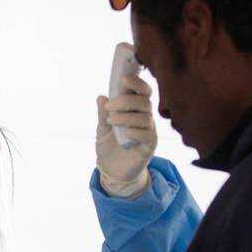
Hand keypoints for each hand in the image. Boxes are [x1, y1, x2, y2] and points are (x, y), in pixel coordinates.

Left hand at [96, 73, 156, 198]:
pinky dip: (136, 131)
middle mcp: (144, 118)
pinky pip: (148, 134)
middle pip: (144, 101)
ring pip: (145, 117)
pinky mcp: (150, 146)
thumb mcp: (102, 130)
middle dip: (126, 100)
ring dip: (126, 116)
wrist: (113, 172)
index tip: (123, 79)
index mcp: (134, 110)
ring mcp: (148, 131)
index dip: (136, 83)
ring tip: (111, 121)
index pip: (141, 91)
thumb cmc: (110, 148)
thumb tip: (101, 97)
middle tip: (110, 107)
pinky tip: (126, 133)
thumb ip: (102, 114)